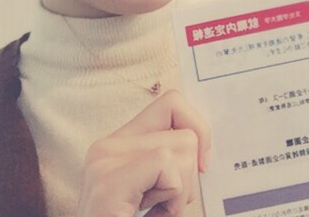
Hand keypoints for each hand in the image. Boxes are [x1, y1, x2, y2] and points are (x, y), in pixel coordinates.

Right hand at [77, 90, 210, 216]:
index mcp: (118, 145)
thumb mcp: (156, 192)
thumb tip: (205, 141)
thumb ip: (170, 161)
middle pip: (183, 128)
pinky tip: (152, 216)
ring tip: (156, 213)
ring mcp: (104, 161)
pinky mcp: (108, 182)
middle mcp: (106, 146)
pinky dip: (174, 198)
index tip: (202, 164)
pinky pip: (166, 166)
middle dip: (191, 172)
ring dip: (182, 190)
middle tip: (166, 204)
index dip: (197, 127)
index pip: (171, 103)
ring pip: (182, 147)